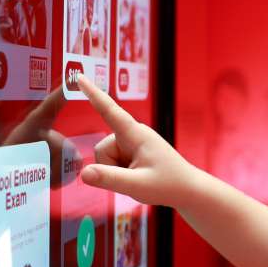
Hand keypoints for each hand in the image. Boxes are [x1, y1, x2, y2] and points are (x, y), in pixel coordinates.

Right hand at [76, 74, 198, 207]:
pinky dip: (120, 173)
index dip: (93, 94)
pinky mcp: (133, 151)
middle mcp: (133, 134)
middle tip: (135, 179)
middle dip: (109, 167)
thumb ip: (109, 178)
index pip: (109, 110)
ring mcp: (133, 142)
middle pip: (102, 149)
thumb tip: (83, 173)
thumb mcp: (137, 186)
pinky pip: (113, 162)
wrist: (187, 189)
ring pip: (105, 158)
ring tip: (139, 178)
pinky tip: (138, 177)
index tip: (80, 77)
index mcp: (136, 135)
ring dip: (116, 171)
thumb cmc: (168, 185)